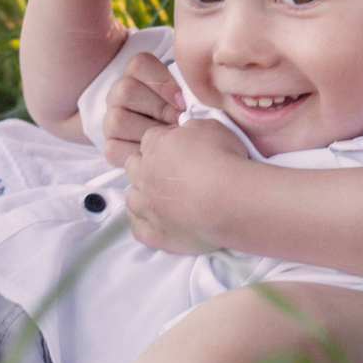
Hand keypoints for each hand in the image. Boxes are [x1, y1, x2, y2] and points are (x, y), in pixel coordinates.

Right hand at [97, 53, 183, 167]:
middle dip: (158, 108)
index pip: (139, 64)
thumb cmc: (188, 115)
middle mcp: (119, 94)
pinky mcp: (111, 146)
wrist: (174, 143)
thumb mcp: (191, 95)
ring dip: (148, 132)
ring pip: (117, 120)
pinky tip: (157, 157)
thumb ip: (192, 88)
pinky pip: (113, 149)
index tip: (183, 101)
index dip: (162, 81)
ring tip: (169, 141)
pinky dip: (138, 154)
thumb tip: (204, 92)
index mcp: (137, 74)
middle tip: (179, 122)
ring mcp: (111, 120)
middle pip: (126, 90)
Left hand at [124, 119, 250, 253]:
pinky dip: (143, 224)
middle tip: (169, 171)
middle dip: (146, 166)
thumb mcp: (211, 128)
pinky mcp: (157, 234)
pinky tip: (155, 220)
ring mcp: (149, 207)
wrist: (231, 200)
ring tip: (160, 198)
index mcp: (157, 147)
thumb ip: (192, 128)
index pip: (150, 139)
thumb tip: (186, 133)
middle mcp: (146, 176)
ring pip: (131, 198)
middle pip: (133, 167)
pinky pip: (138, 229)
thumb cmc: (224, 161)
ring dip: (142, 195)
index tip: (179, 148)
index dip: (164, 142)